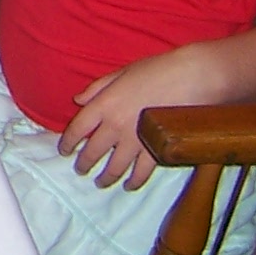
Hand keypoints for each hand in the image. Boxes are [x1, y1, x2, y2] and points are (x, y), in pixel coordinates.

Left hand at [62, 47, 223, 190]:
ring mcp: (136, 140)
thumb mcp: (121, 72)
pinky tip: (129, 185)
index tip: (64, 150)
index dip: (68, 142)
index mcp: (104, 103)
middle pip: (93, 151)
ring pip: (116, 166)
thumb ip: (97, 88)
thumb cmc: (156, 69)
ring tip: (101, 183)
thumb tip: (78, 100)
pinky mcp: (157, 149)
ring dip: (106, 177)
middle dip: (84, 163)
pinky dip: (134, 181)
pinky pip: (142, 171)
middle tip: (80, 170)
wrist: (191, 77)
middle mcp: (116, 125)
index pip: (78, 128)